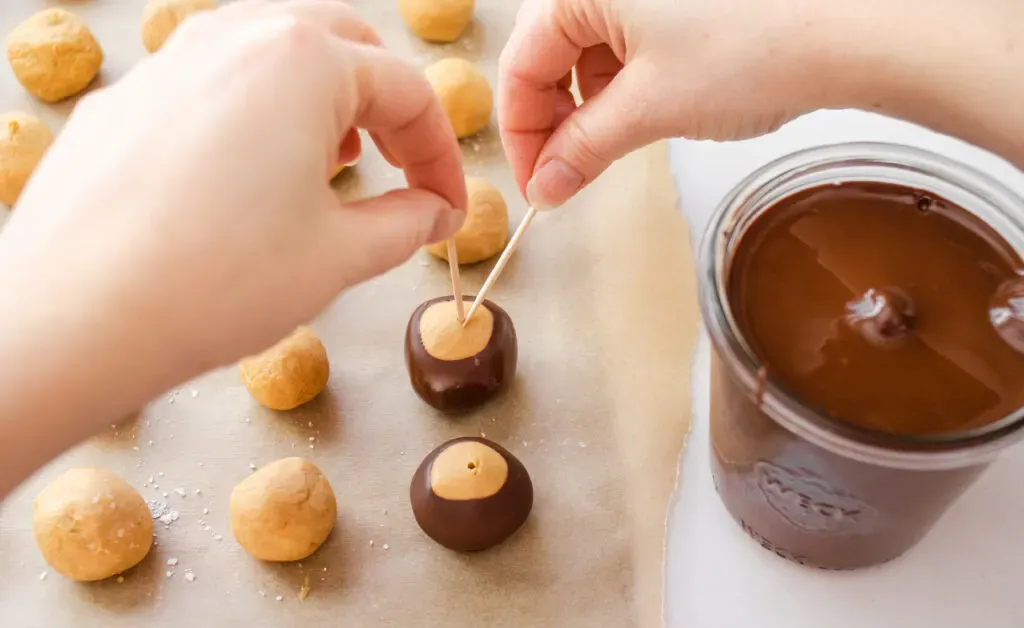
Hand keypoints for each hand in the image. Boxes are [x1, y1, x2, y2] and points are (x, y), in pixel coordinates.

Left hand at [0, 0, 465, 464]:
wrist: (75, 318)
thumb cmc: (215, 282)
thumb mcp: (340, 255)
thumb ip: (404, 223)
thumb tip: (431, 213)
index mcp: (303, 60)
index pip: (407, 93)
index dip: (441, 156)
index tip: (448, 207)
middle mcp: (234, 37)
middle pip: (343, 49)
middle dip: (385, 109)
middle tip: (400, 170)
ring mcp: (170, 62)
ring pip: (273, 58)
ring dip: (320, 105)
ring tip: (329, 168)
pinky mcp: (127, 100)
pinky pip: (212, 88)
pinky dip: (254, 119)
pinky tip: (249, 182)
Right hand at [498, 0, 910, 208]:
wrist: (852, 27)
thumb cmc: (754, 48)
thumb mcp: (648, 108)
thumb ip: (583, 149)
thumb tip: (546, 187)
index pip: (520, 66)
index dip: (523, 137)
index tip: (536, 187)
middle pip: (548, 53)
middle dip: (553, 122)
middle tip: (565, 176)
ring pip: (588, 49)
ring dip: (589, 105)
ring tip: (609, 148)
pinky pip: (627, 38)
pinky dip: (624, 83)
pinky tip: (642, 112)